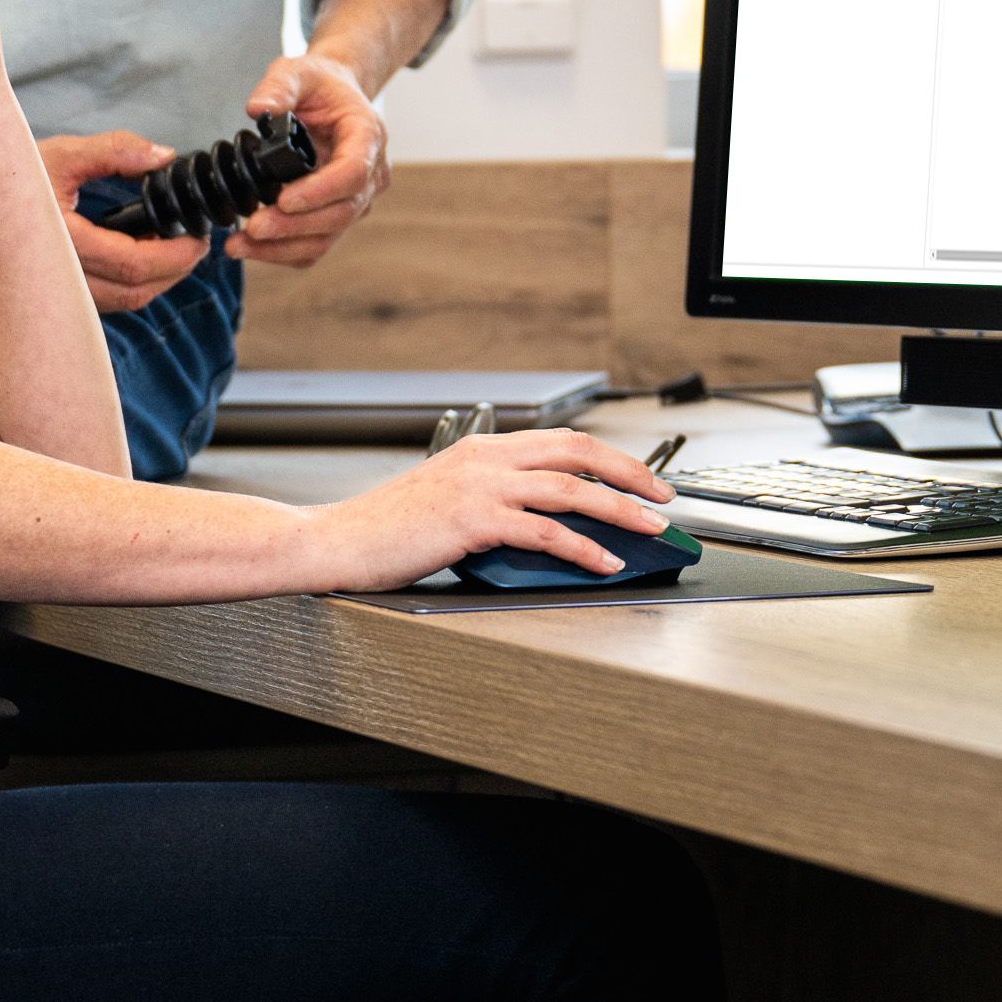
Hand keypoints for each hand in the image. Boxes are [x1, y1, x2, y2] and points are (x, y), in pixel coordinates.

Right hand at [37, 130, 207, 314]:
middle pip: (136, 293)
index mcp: (61, 246)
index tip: (200, 235)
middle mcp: (59, 283)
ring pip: (123, 303)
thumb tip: (163, 156)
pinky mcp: (56, 300)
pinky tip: (142, 254)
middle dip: (176, 270)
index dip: (176, 254)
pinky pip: (106, 302)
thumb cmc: (0, 182)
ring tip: (175, 246)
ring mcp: (57, 298)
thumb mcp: (59, 155)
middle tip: (197, 242)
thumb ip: (114, 152)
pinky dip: (133, 284)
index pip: (135, 265)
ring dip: (157, 280)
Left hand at [226, 52, 386, 268]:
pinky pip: (315, 244)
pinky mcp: (336, 216)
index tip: (283, 199)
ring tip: (240, 245)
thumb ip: (279, 85)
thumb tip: (258, 108)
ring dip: (284, 247)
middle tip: (253, 227)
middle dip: (294, 225)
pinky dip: (283, 252)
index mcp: (367, 135)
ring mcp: (356, 199)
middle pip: (341, 212)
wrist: (333, 98)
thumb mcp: (297, 71)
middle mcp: (370, 173)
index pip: (354, 173)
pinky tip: (250, 247)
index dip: (321, 192)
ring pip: (328, 236)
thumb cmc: (319, 85)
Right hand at [306, 430, 678, 590]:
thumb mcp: (448, 501)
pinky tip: (604, 561)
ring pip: (570, 489)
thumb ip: (494, 502)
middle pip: (578, 453)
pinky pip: (543, 532)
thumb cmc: (386, 530)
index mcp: (484, 449)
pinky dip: (582, 547)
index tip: (641, 479)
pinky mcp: (472, 521)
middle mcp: (486, 459)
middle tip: (664, 498)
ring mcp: (480, 487)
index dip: (611, 457)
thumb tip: (547, 526)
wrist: (337, 541)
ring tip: (650, 530)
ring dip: (620, 509)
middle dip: (630, 474)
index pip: (564, 441)